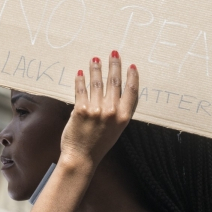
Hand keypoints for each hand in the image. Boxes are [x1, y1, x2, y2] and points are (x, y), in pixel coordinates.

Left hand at [60, 52, 138, 169]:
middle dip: (114, 65)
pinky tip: (80, 72)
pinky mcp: (81, 110)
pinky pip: (81, 90)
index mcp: (123, 117)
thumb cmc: (99, 144)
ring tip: (95, 59)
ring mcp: (96, 110)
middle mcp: (111, 112)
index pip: (131, 91)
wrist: (82, 158)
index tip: (131, 65)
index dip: (132, 76)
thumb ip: (118, 113)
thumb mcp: (116, 130)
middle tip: (113, 53)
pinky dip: (80, 80)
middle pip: (114, 82)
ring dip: (96, 68)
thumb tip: (116, 94)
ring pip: (97, 83)